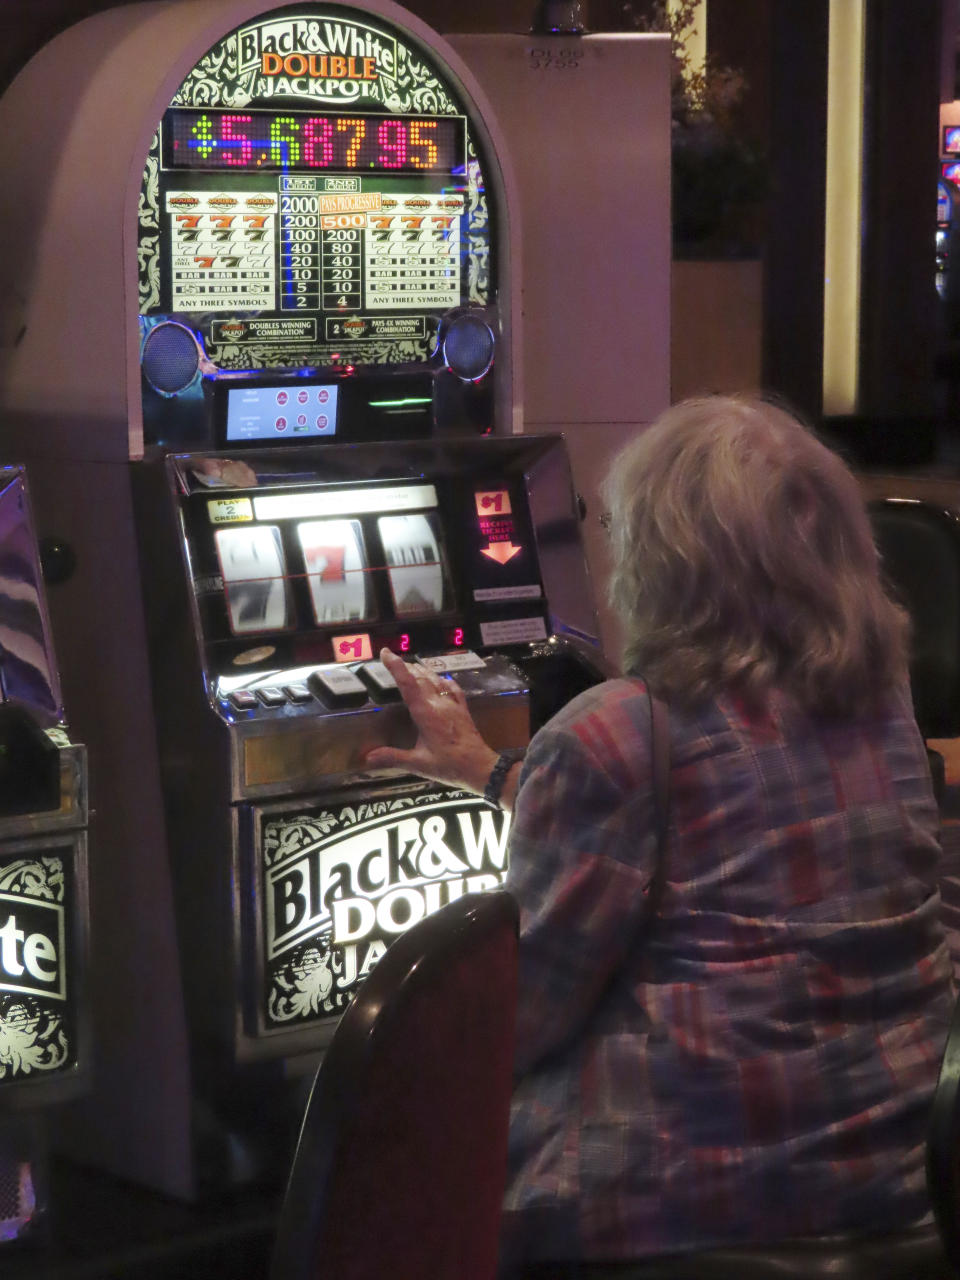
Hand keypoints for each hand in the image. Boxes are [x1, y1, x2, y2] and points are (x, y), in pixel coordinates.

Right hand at [363, 648, 498, 793]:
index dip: (396, 666)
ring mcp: (453, 705)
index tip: (386, 653)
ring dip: (422, 671)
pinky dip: (443, 680)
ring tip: (411, 666)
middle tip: (393, 660)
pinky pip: (452, 688)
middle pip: (421, 677)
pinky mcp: (463, 709)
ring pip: (436, 679)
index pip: (408, 683)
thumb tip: (367, 758)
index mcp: (426, 713)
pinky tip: (442, 679)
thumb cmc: (450, 765)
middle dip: (406, 666)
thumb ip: (393, 758)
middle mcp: (439, 703)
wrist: (481, 767)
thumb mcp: (419, 764)